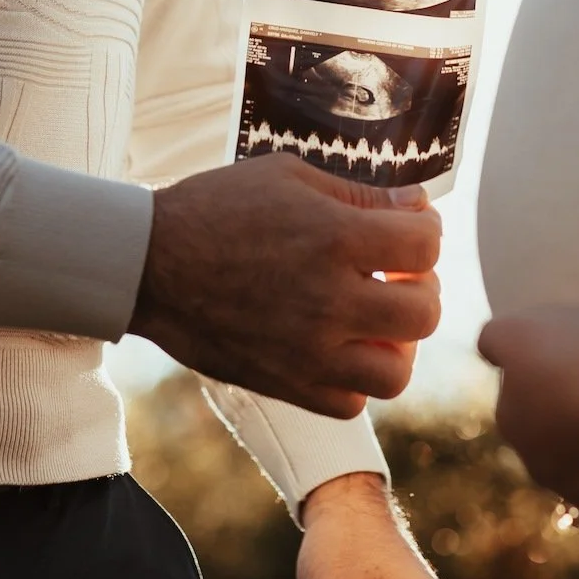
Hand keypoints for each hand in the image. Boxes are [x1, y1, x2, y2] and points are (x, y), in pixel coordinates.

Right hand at [130, 156, 440, 416]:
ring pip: (396, 373)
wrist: (151, 263)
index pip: (427, 246)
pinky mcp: (286, 384)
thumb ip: (360, 193)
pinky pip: (351, 404)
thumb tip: (416, 205)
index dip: (425, 230)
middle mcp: (330, 301)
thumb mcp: (290, 175)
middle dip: (419, 286)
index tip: (407, 226)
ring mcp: (309, 352)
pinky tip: (340, 346)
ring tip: (375, 318)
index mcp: (336, 239)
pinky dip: (356, 379)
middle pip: (425, 312)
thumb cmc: (218, 207)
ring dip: (396, 343)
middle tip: (395, 273)